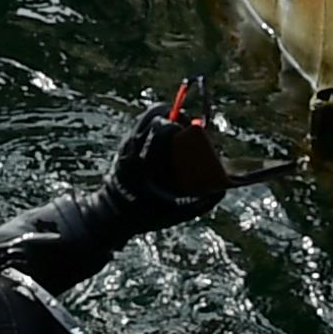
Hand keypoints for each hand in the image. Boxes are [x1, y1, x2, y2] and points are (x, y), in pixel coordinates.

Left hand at [105, 103, 224, 228]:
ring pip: (145, 118)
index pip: (162, 126)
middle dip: (174, 115)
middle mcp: (133, 147)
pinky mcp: (122, 148)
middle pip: (154, 115)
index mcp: (145, 159)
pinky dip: (153, 126)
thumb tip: (222, 190)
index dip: (179, 123)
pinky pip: (140, 127)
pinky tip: (164, 138)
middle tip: (187, 126)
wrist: (110, 218)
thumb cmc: (143, 216)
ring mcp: (126, 146)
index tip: (192, 130)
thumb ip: (200, 204)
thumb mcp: (174, 213)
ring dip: (163, 118)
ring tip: (177, 128)